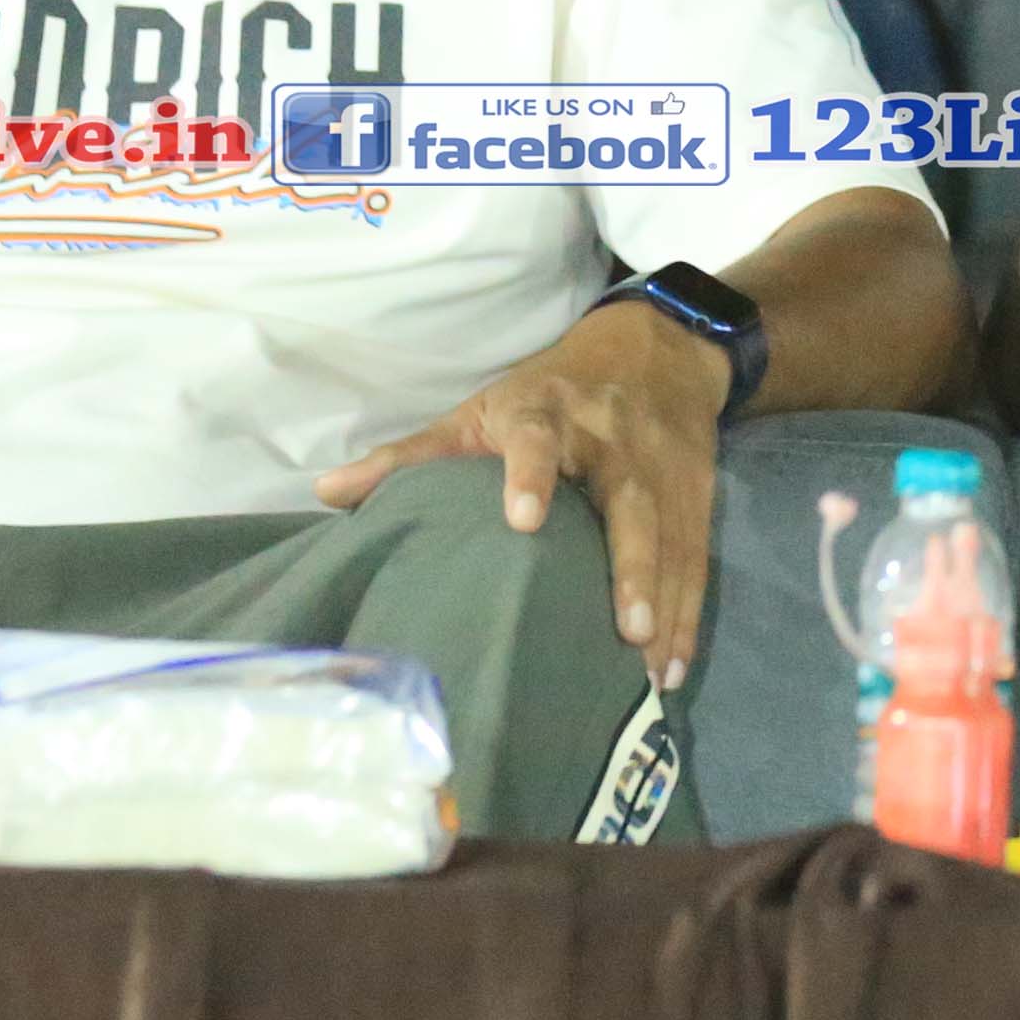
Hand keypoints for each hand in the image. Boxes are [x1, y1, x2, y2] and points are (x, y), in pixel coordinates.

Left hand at [315, 302, 728, 684]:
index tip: (521, 521)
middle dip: (630, 566)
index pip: (536, 439)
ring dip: (666, 605)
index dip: (529, 474)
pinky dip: (689, 611)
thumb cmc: (549, 391)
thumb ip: (410, 457)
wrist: (656, 347)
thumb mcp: (479, 411)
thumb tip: (324, 493)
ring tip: (651, 672)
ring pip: (670, 538)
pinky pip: (695, 556)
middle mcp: (611, 439)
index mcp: (546, 412)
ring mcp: (661, 467)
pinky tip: (673, 665)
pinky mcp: (695, 493)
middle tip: (625, 629)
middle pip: (627, 502)